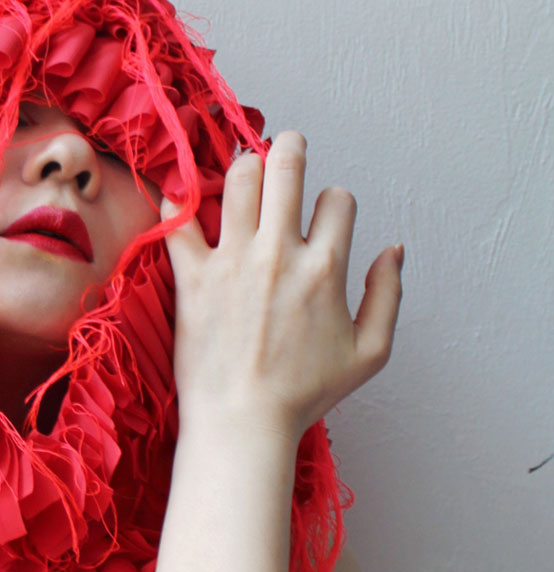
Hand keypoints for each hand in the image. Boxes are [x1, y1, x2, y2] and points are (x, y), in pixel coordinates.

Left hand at [159, 131, 403, 443]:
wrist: (241, 423)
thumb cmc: (301, 396)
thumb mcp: (369, 353)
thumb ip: (389, 295)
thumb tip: (394, 249)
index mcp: (326, 268)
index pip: (337, 199)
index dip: (333, 203)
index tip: (320, 219)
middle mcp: (280, 255)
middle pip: (287, 166)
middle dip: (289, 147)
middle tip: (284, 149)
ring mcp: (233, 262)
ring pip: (238, 178)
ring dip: (241, 167)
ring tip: (239, 175)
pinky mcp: (193, 278)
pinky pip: (178, 221)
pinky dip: (177, 200)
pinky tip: (181, 198)